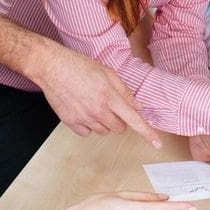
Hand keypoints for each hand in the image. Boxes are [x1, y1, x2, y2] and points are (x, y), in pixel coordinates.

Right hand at [33, 42, 161, 148]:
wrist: (52, 66)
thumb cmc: (79, 66)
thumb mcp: (107, 73)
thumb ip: (124, 91)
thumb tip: (139, 106)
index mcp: (110, 96)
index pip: (134, 120)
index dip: (147, 133)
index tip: (157, 143)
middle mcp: (98, 110)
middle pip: (119, 129)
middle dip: (119, 120)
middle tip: (110, 106)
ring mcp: (83, 118)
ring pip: (103, 132)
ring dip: (103, 123)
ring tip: (93, 104)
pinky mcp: (70, 122)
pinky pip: (86, 133)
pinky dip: (87, 125)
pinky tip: (82, 110)